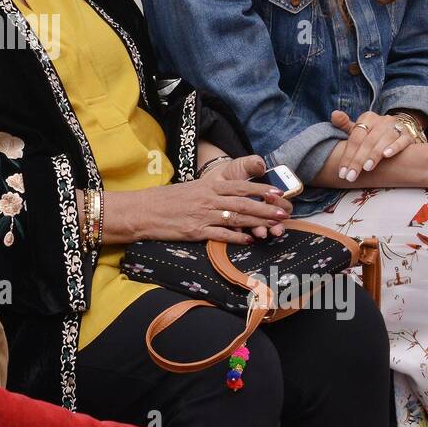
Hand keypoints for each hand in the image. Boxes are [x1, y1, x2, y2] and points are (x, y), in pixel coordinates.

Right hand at [138, 157, 291, 243]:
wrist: (143, 210)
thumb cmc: (166, 199)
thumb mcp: (191, 188)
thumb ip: (210, 190)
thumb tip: (229, 194)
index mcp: (207, 186)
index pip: (240, 186)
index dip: (261, 190)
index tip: (277, 193)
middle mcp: (208, 199)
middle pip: (243, 203)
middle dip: (266, 208)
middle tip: (284, 212)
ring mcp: (202, 216)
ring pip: (236, 218)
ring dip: (257, 222)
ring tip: (274, 226)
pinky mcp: (196, 231)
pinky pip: (220, 235)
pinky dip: (236, 237)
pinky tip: (249, 240)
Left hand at [331, 110, 416, 182]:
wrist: (399, 128)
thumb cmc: (373, 133)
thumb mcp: (359, 128)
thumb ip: (345, 124)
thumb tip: (334, 114)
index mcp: (368, 118)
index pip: (355, 138)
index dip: (347, 156)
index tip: (342, 172)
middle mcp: (382, 121)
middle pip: (367, 141)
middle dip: (358, 160)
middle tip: (351, 176)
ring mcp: (396, 127)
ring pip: (384, 140)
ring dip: (374, 154)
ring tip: (366, 168)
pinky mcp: (408, 135)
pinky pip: (402, 140)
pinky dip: (394, 147)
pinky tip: (387, 155)